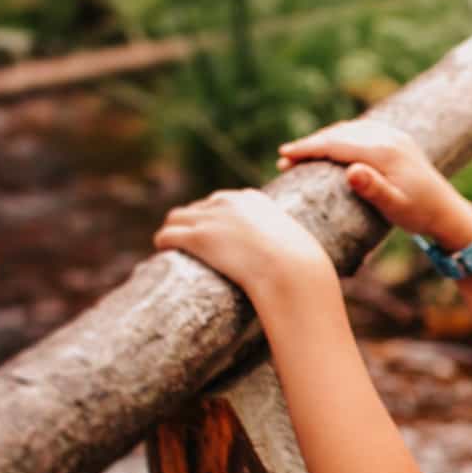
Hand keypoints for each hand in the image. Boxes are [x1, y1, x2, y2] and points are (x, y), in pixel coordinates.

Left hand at [152, 187, 334, 300]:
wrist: (291, 272)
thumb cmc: (301, 269)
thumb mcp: (300, 249)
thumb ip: (295, 251)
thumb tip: (309, 271)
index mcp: (253, 200)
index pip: (224, 201)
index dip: (217, 219)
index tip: (216, 236)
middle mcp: (228, 203)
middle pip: (199, 208)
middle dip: (193, 225)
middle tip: (192, 247)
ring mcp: (211, 219)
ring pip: (177, 218)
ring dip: (173, 232)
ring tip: (172, 249)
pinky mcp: (197, 237)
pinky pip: (167, 235)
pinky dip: (162, 242)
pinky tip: (161, 251)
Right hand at [276, 116, 459, 238]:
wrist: (447, 211)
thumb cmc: (419, 214)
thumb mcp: (395, 207)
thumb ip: (374, 189)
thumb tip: (351, 171)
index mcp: (384, 152)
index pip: (336, 144)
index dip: (308, 148)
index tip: (283, 155)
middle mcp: (388, 137)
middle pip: (339, 133)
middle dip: (310, 144)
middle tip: (285, 158)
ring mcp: (394, 136)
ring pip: (349, 130)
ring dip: (324, 138)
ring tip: (302, 153)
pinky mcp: (397, 140)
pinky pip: (362, 131)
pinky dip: (341, 136)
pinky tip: (331, 146)